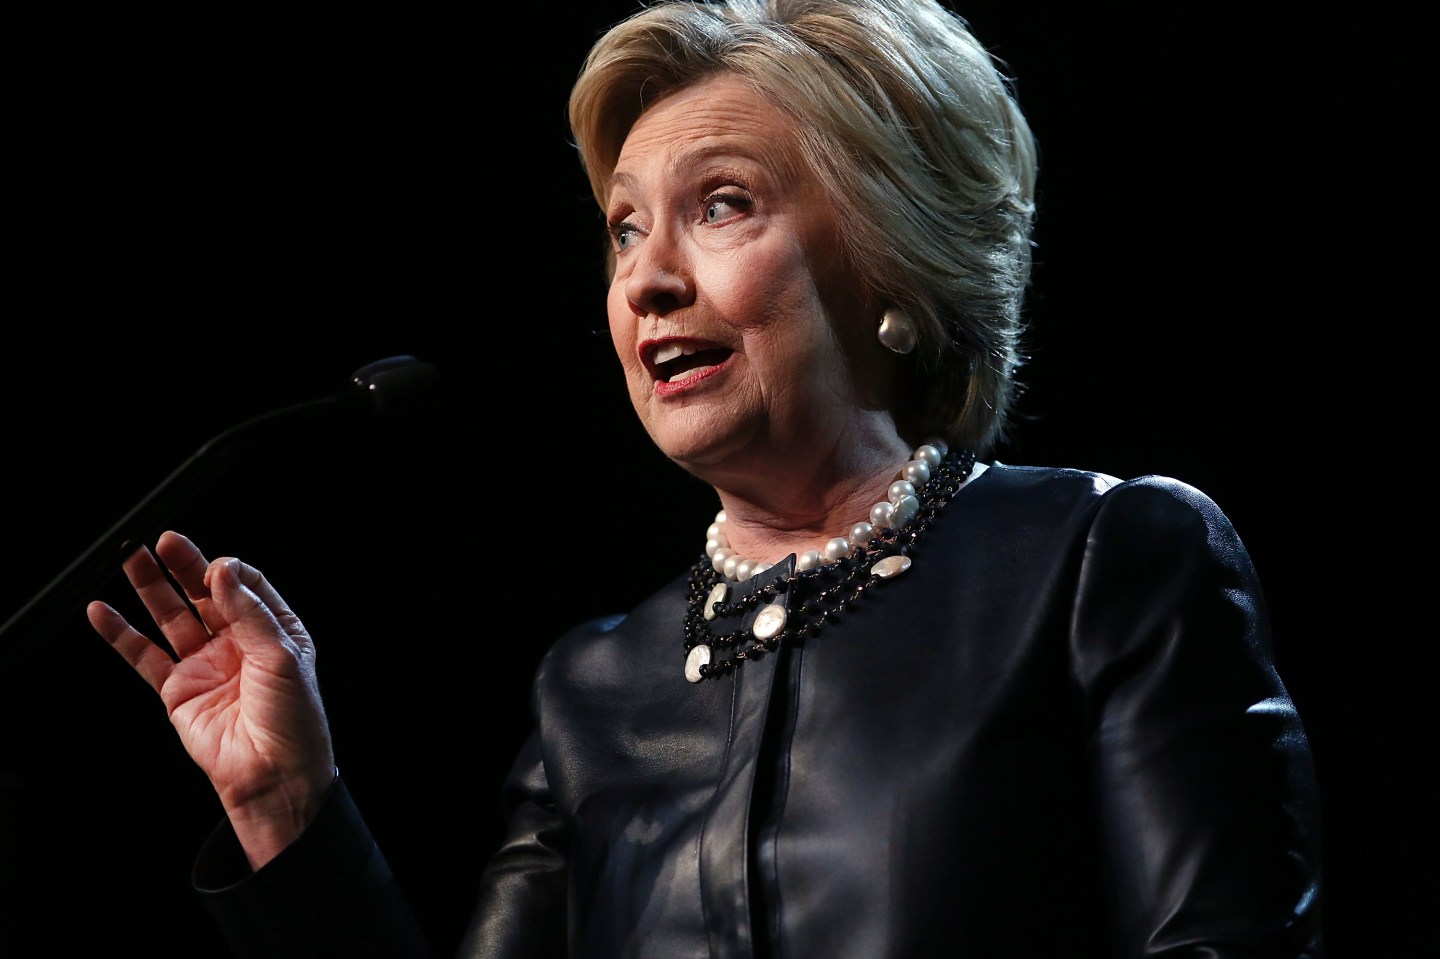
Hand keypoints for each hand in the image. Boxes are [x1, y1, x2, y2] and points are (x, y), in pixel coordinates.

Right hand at [87, 530, 335, 869]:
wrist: (274, 777)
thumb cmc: (294, 722)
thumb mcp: (283, 657)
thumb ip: (250, 612)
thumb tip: (225, 570)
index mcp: (274, 632)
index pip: (246, 586)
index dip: (229, 572)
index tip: (216, 566)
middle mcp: (238, 644)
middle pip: (204, 595)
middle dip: (184, 567)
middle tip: (164, 542)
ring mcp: (206, 665)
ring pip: (172, 617)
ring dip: (151, 588)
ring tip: (130, 557)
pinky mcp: (178, 691)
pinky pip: (144, 656)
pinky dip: (121, 634)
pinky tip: (104, 612)